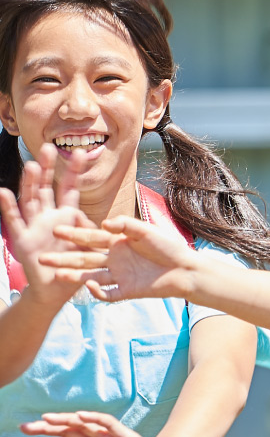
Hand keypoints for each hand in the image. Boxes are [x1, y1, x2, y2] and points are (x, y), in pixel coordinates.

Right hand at [0, 146, 92, 304]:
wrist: (56, 289)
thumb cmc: (75, 265)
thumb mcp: (90, 246)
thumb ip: (92, 231)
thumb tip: (94, 220)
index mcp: (66, 216)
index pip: (70, 188)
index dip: (74, 172)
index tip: (80, 153)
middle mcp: (48, 216)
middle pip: (47, 187)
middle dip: (48, 168)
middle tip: (48, 147)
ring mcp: (34, 226)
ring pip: (31, 199)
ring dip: (31, 183)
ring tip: (32, 166)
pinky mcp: (22, 239)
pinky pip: (15, 221)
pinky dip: (8, 207)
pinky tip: (4, 192)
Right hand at [41, 214, 198, 300]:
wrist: (186, 268)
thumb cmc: (168, 246)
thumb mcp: (146, 231)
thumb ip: (125, 225)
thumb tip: (103, 224)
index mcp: (116, 243)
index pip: (90, 239)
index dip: (73, 235)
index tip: (55, 230)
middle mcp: (113, 259)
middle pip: (83, 260)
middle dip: (63, 259)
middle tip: (41, 258)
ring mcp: (119, 276)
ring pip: (90, 277)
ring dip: (72, 277)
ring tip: (54, 275)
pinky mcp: (127, 290)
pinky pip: (107, 293)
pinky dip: (97, 291)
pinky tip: (90, 285)